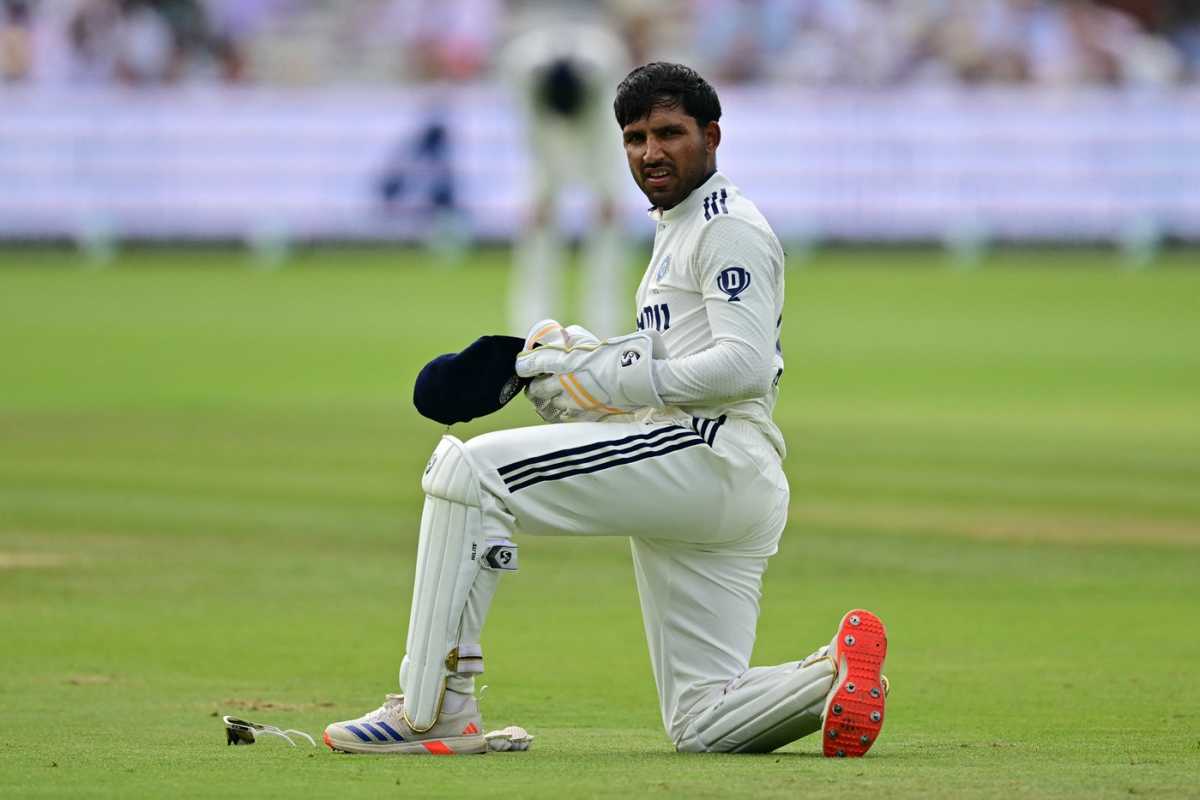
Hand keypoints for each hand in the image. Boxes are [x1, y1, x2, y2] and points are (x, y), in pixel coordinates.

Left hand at [516, 327, 665, 417]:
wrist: (647, 379)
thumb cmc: (631, 353)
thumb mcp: (602, 341)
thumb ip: (583, 343)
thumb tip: (574, 339)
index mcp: (568, 360)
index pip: (534, 363)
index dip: (524, 365)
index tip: (521, 366)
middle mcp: (568, 381)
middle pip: (538, 389)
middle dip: (534, 387)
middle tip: (535, 385)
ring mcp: (578, 400)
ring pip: (551, 405)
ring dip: (547, 402)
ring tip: (549, 399)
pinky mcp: (589, 413)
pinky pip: (567, 417)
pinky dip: (562, 414)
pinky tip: (564, 411)